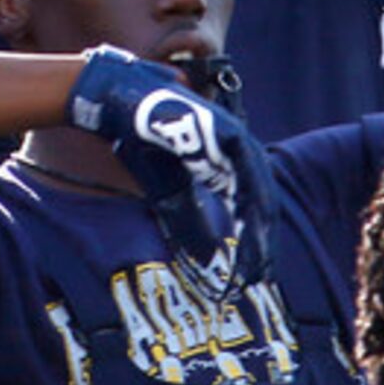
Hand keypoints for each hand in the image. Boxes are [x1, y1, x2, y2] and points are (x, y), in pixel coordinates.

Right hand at [66, 47, 274, 292]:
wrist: (120, 107)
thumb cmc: (144, 145)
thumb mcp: (170, 196)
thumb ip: (191, 224)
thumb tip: (208, 262)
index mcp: (228, 165)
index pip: (252, 207)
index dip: (256, 242)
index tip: (254, 275)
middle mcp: (238, 152)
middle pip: (262, 203)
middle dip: (263, 244)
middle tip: (261, 278)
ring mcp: (235, 139)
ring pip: (260, 191)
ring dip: (260, 230)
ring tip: (256, 263)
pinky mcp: (226, 131)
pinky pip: (247, 173)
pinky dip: (250, 203)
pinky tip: (248, 229)